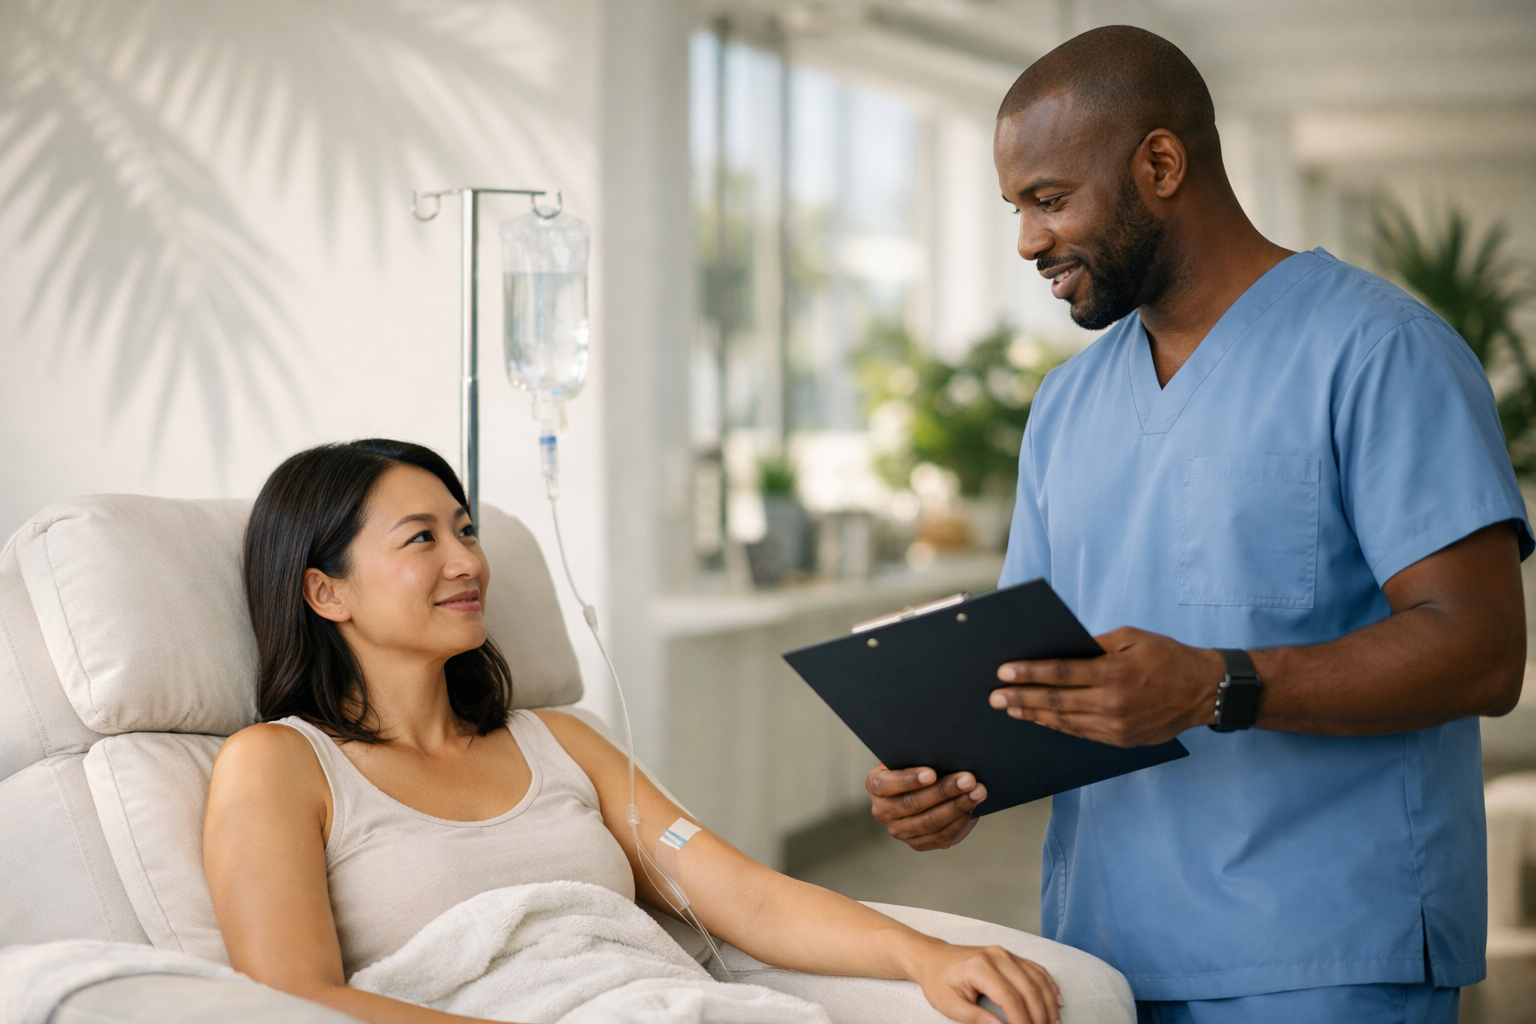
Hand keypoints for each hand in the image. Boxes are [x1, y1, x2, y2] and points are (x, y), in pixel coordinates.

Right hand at [866, 763, 985, 850]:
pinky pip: (940, 836)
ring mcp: (899, 830)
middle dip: (943, 791)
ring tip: (977, 792)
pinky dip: (958, 821)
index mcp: (876, 785)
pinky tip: (971, 808)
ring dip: (957, 807)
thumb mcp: (911, 756)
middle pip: (912, 804)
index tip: (931, 773)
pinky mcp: (917, 843)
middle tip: (967, 779)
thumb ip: (920, 756)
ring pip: (929, 823)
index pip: (886, 784)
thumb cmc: (916, 765)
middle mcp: (883, 810)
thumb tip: (947, 754)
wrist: (919, 786)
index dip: (908, 780)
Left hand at [908, 939, 1061, 1023]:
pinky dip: (1049, 986)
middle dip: (1040, 1015)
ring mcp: (1005, 953)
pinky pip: (1036, 969)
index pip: (1010, 998)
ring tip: (1053, 1022)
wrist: (932, 957)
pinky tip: (1056, 1001)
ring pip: (1037, 978)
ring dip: (1049, 1003)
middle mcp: (997, 956)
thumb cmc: (938, 980)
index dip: (1023, 1020)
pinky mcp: (1010, 955)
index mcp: (980, 968)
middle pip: (1029, 988)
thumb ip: (976, 1019)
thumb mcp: (950, 1005)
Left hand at [990, 626, 1224, 746]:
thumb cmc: (1167, 657)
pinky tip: (1041, 720)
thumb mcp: (1132, 638)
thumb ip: (1096, 645)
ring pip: (1065, 722)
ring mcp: (1116, 726)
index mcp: (1114, 673)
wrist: (1204, 691)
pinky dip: (1058, 726)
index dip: (1029, 673)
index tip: (1004, 671)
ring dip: (1034, 715)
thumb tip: (1061, 648)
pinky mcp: (1121, 740)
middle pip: (1056, 701)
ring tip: (1011, 709)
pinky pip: (1081, 733)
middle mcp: (1112, 703)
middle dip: (1021, 698)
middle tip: (994, 697)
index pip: (1060, 673)